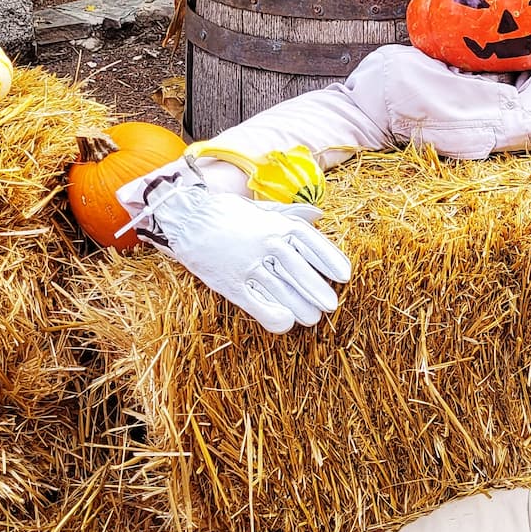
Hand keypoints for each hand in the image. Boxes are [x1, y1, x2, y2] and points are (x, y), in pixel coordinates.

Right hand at [136, 174, 351, 332]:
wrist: (187, 217)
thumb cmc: (228, 214)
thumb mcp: (262, 209)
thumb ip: (291, 214)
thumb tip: (319, 215)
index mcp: (278, 225)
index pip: (313, 245)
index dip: (331, 262)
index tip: (343, 276)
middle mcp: (268, 243)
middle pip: (302, 273)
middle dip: (318, 292)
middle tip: (330, 305)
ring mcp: (249, 264)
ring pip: (284, 293)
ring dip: (302, 309)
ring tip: (311, 318)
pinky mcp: (231, 283)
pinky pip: (258, 305)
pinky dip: (275, 316)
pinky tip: (285, 322)